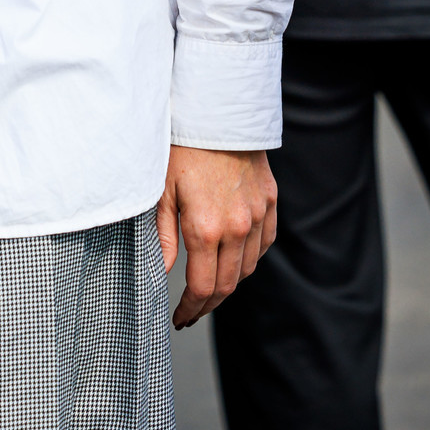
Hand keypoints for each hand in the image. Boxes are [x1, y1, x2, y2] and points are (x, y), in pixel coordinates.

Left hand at [156, 146, 277, 329]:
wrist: (216, 112)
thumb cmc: (181, 148)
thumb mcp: (160, 192)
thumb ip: (160, 237)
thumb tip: (158, 273)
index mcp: (206, 228)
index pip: (203, 287)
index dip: (191, 308)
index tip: (179, 317)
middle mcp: (238, 227)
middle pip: (227, 285)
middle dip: (208, 304)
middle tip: (192, 313)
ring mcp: (258, 215)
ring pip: (248, 267)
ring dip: (229, 284)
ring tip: (209, 290)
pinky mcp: (271, 202)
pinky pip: (265, 243)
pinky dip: (250, 258)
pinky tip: (234, 260)